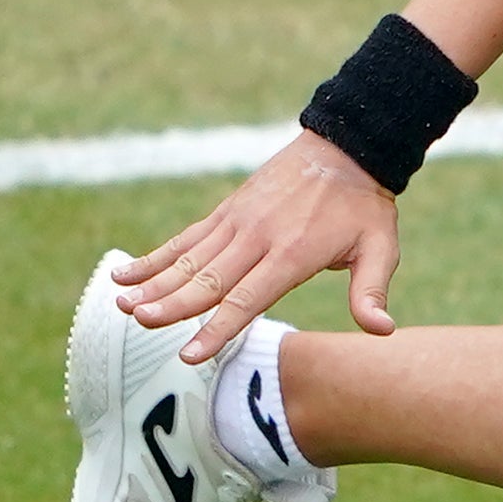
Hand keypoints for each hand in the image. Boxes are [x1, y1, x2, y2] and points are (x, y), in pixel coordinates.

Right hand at [113, 129, 399, 362]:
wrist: (345, 148)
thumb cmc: (365, 206)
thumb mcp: (380, 248)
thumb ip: (372, 291)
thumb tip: (381, 331)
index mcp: (291, 253)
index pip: (247, 299)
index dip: (217, 328)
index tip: (189, 354)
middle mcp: (256, 238)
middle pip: (208, 280)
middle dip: (172, 305)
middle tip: (139, 322)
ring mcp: (236, 222)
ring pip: (188, 259)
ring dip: (153, 282)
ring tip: (120, 303)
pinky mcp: (226, 212)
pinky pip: (186, 239)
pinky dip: (155, 257)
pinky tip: (125, 274)